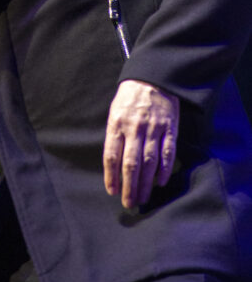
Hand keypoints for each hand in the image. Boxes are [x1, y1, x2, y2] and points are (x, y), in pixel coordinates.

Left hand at [103, 79, 179, 208]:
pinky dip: (164, 169)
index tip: (112, 191)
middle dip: (129, 187)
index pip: (112, 155)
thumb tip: (113, 164)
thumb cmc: (130, 98)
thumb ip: (115, 135)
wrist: (153, 77)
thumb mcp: (115, 111)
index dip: (111, 176)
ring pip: (149, 162)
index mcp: (117, 123)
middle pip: (131, 164)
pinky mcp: (170, 128)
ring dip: (145, 184)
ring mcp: (154, 129)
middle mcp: (134, 128)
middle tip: (128, 203)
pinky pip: (167, 153)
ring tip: (142, 198)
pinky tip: (160, 182)